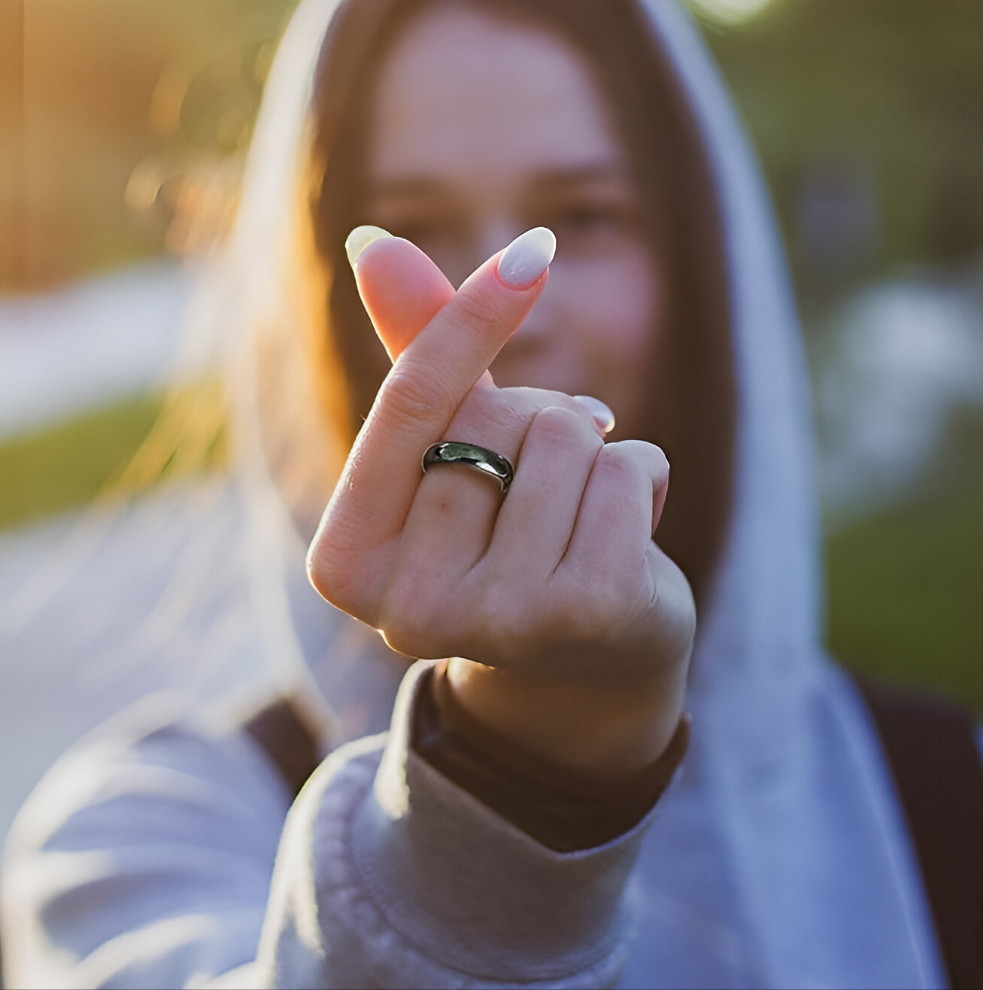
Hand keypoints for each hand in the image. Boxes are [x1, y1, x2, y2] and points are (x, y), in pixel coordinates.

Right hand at [307, 228, 694, 771]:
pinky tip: (626, 536)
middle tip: (536, 486)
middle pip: (495, 417)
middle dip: (533, 422)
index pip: (409, 402)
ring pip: (566, 437)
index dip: (470, 317)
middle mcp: (409, 605)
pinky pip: (629, 470)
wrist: (581, 661)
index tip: (533, 250)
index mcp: (346, 563)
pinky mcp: (587, 615)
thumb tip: (368, 239)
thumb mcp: (449, 451)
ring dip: (589, 453)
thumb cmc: (500, 537)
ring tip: (577, 515)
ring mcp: (499, 619)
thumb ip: (414, 356)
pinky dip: (643, 477)